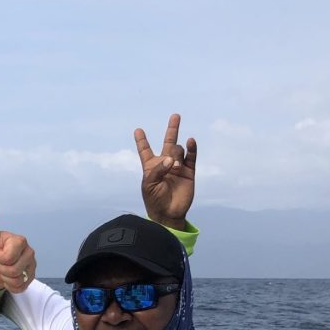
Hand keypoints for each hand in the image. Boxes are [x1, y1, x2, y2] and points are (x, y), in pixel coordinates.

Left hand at [0, 202, 36, 292]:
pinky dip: (11, 286)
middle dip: (2, 269)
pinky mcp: (32, 277)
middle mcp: (29, 252)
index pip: (9, 256)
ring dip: (6, 278)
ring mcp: (32, 265)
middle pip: (14, 270)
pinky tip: (9, 278)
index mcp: (19, 240)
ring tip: (4, 270)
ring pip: (18, 279)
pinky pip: (21, 287)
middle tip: (0, 263)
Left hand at [135, 113, 195, 227]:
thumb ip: (158, 170)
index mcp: (151, 166)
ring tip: (174, 166)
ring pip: (179, 150)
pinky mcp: (189, 172)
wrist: (169, 213)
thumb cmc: (154, 200)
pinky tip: (190, 141)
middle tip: (175, 116)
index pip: (145, 151)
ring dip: (177, 153)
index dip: (142, 141)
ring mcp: (178, 166)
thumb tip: (171, 159)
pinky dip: (192, 148)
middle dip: (172, 129)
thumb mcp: (149, 185)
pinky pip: (192, 157)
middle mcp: (165, 164)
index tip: (138, 130)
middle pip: (168, 142)